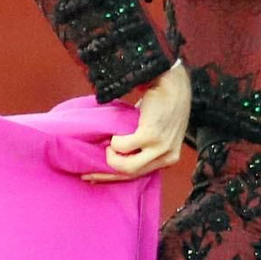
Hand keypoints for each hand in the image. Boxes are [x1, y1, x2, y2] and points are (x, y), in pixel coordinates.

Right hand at [85, 61, 190, 181]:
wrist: (171, 82)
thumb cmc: (161, 103)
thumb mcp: (154, 131)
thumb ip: (141, 145)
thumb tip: (115, 154)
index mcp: (169, 158)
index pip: (139, 175)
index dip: (115, 177)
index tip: (94, 177)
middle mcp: (168, 157)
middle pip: (132, 174)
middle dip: (107, 174)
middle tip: (88, 171)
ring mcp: (160, 147)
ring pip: (127, 166)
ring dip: (112, 156)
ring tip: (110, 144)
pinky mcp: (151, 136)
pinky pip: (124, 146)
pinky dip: (116, 141)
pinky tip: (116, 133)